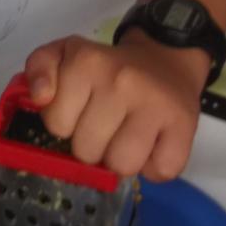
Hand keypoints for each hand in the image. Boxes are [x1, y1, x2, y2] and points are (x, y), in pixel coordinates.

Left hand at [24, 32, 208, 180]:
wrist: (165, 58)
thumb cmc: (108, 66)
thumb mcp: (66, 53)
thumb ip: (40, 68)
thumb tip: (40, 98)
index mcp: (86, 62)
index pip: (57, 125)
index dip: (66, 123)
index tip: (80, 110)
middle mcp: (121, 81)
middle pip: (87, 151)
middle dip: (93, 145)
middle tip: (106, 125)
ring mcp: (155, 104)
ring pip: (122, 166)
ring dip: (122, 159)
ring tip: (127, 136)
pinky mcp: (186, 125)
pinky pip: (161, 171)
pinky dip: (154, 166)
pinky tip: (152, 144)